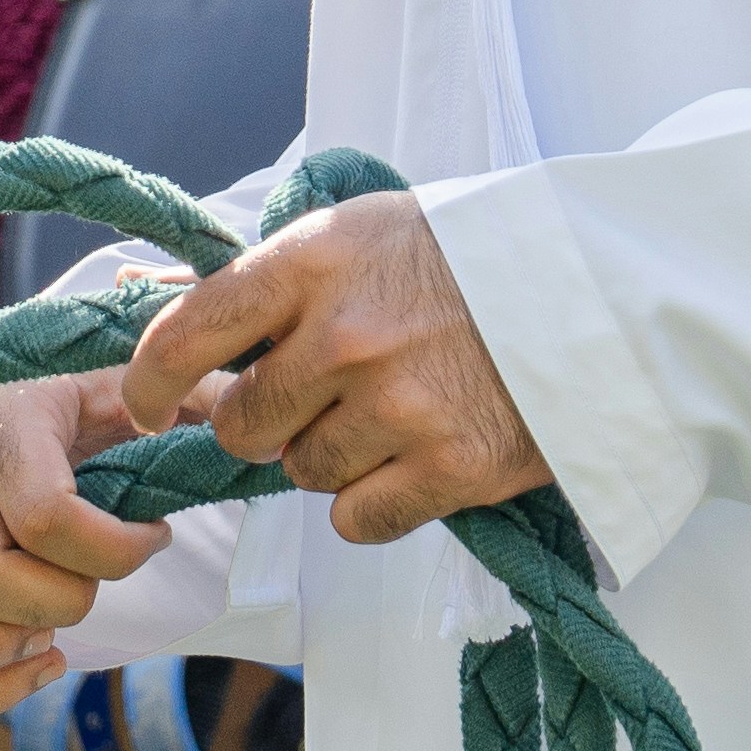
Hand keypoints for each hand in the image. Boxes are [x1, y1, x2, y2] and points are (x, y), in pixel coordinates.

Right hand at [0, 367, 179, 681]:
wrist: (56, 402)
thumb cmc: (116, 402)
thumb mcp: (164, 389)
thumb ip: (206, 398)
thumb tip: (227, 436)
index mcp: (3, 409)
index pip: (44, 514)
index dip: (115, 553)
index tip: (157, 535)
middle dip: (58, 604)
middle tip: (96, 585)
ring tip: (52, 630)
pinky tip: (40, 658)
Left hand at [110, 192, 549, 551]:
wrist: (604, 290)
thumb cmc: (473, 255)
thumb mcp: (364, 231)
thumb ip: (274, 279)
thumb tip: (157, 305)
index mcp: (314, 260)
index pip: (188, 332)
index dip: (151, 381)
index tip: (145, 405)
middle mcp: (344, 334)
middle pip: (244, 424)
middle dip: (267, 423)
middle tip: (316, 400)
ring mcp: (397, 406)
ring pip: (304, 473)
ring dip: (332, 457)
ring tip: (392, 414)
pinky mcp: (449, 468)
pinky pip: (358, 518)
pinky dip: (375, 502)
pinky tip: (415, 459)